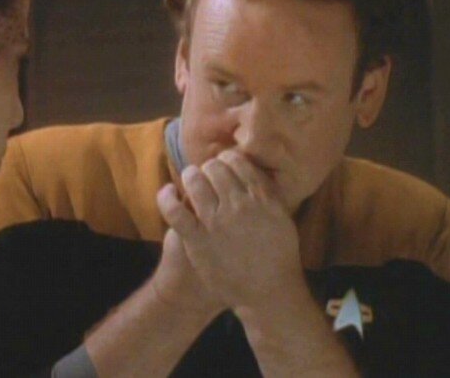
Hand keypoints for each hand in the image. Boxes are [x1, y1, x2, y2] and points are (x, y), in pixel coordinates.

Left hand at [159, 150, 305, 311]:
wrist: (267, 292)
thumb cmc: (279, 255)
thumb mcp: (282, 217)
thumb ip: (269, 192)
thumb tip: (253, 170)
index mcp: (261, 197)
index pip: (238, 162)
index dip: (227, 158)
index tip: (224, 163)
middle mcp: (238, 205)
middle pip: (215, 168)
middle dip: (209, 166)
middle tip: (206, 173)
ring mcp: (216, 222)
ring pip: (195, 182)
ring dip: (191, 175)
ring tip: (190, 178)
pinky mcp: (197, 240)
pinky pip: (175, 211)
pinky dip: (166, 197)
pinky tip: (167, 191)